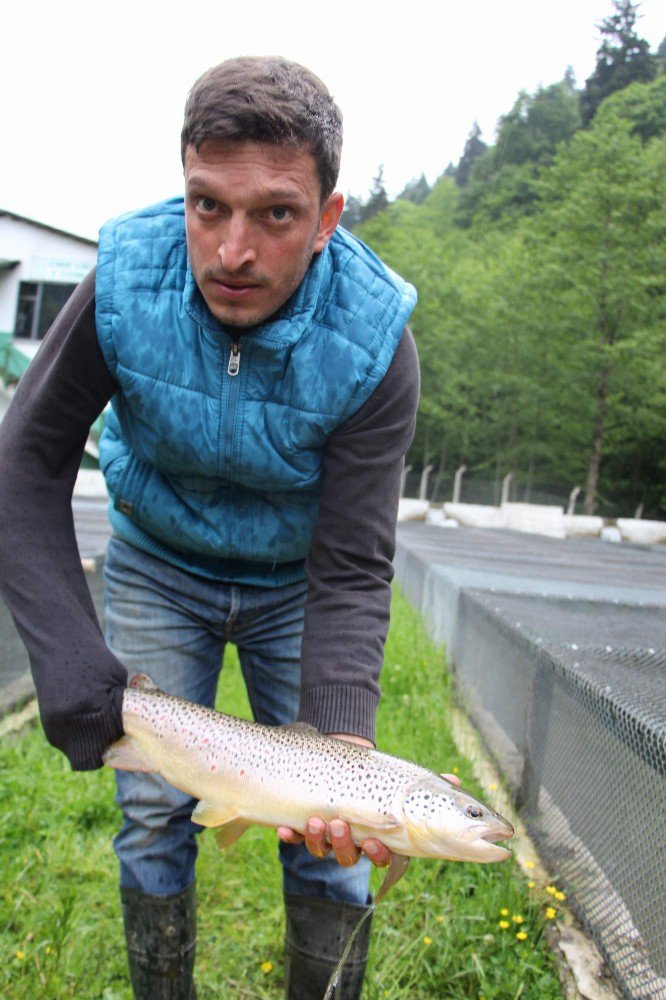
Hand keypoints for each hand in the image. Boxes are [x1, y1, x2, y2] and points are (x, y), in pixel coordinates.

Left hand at [277, 733, 460, 867]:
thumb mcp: (402, 778)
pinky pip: (297, 838)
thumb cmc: (379, 775)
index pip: (382, 856)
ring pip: (324, 849)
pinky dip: (291, 835)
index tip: (375, 841)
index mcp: (379, 836)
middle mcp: (354, 841)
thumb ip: (427, 784)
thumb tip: (454, 781)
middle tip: (340, 823)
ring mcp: (329, 835)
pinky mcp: (306, 825)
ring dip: (319, 839)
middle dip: (344, 844)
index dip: (378, 854)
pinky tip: (284, 829)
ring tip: (318, 820)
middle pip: (350, 856)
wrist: (345, 759)